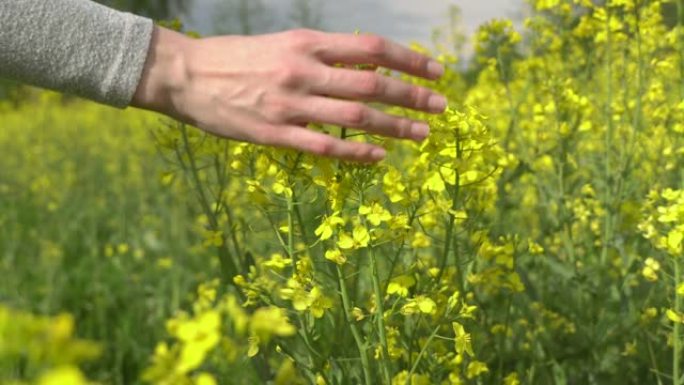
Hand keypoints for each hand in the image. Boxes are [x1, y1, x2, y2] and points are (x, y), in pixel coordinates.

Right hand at [132, 27, 446, 162]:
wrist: (187, 76)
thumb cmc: (238, 57)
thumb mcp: (284, 43)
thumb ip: (325, 55)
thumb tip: (370, 66)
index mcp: (307, 44)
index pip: (372, 48)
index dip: (410, 60)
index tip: (436, 71)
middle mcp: (304, 71)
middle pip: (372, 85)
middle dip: (413, 96)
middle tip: (441, 106)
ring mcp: (290, 105)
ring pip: (355, 118)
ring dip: (394, 127)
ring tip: (422, 134)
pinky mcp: (274, 134)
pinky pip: (324, 147)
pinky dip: (356, 153)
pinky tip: (379, 157)